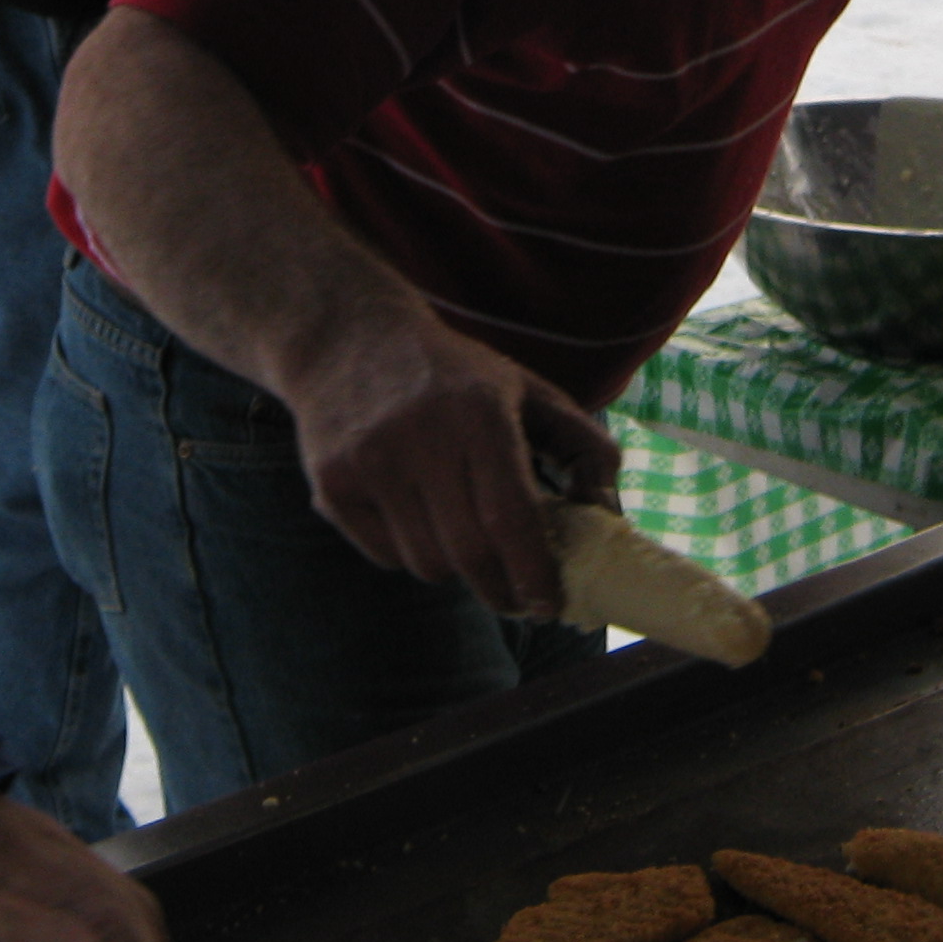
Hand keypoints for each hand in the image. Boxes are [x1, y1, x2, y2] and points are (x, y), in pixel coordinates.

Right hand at [282, 306, 622, 617]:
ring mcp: (370, 462)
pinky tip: (413, 515)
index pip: (509, 516)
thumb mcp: (525, 389)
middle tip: (516, 598)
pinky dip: (408, 552)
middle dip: (499, 589)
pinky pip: (384, 555)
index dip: (533, 571)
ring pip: (425, 563)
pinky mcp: (332, 484)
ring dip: (453, 566)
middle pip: (468, 553)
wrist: (348, 338)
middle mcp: (421, 438)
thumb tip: (609, 513)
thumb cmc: (452, 374)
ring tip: (459, 533)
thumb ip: (580, 444)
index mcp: (479, 413)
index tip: (548, 604)